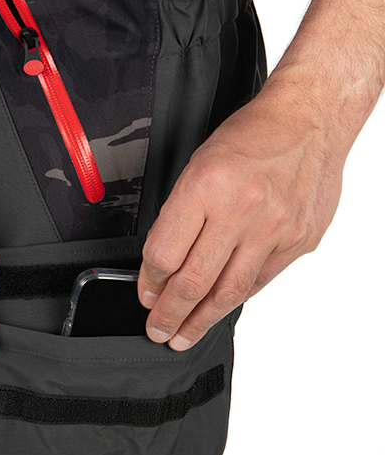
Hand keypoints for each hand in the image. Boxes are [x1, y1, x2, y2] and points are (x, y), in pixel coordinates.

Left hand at [138, 83, 344, 350]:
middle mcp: (240, 210)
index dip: (149, 282)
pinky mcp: (298, 240)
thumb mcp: (197, 164)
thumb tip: (162, 264)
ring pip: (229, 291)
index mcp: (205, 186)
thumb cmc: (251, 136)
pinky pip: (259, 280)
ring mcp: (273, 228)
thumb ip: (180, 215)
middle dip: (169, 314)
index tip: (145, 295)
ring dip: (201, 320)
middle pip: (194, 281)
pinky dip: (236, 298)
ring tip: (183, 335)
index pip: (164, 254)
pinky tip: (220, 308)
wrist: (310, 118)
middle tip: (157, 331)